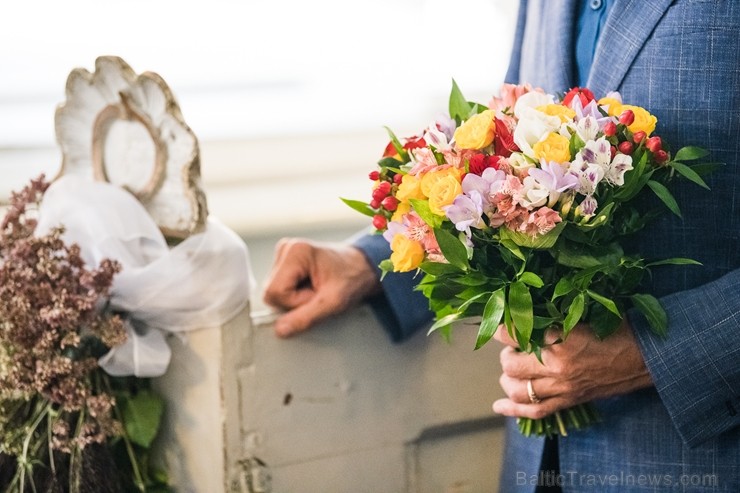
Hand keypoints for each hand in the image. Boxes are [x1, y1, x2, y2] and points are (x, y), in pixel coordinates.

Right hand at [263, 238, 380, 337]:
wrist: (363, 267)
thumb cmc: (352, 279)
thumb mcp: (333, 302)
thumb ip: (306, 317)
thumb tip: (280, 330)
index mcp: (295, 251)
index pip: (275, 292)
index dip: (294, 303)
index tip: (317, 297)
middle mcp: (286, 248)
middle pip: (271, 292)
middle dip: (294, 302)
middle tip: (317, 295)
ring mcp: (283, 254)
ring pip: (273, 292)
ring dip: (294, 299)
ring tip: (316, 290)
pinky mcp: (285, 262)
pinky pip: (279, 288)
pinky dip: (294, 294)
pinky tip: (310, 287)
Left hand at [492, 320, 652, 418]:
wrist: (647, 357)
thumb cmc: (617, 329)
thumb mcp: (583, 315)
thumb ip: (553, 318)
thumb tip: (523, 314)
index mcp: (561, 340)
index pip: (515, 335)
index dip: (501, 329)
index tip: (498, 323)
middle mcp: (558, 367)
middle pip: (511, 365)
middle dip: (507, 354)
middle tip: (514, 346)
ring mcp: (563, 388)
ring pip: (518, 390)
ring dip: (508, 379)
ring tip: (512, 369)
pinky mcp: (570, 401)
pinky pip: (536, 411)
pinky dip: (513, 411)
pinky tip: (499, 406)